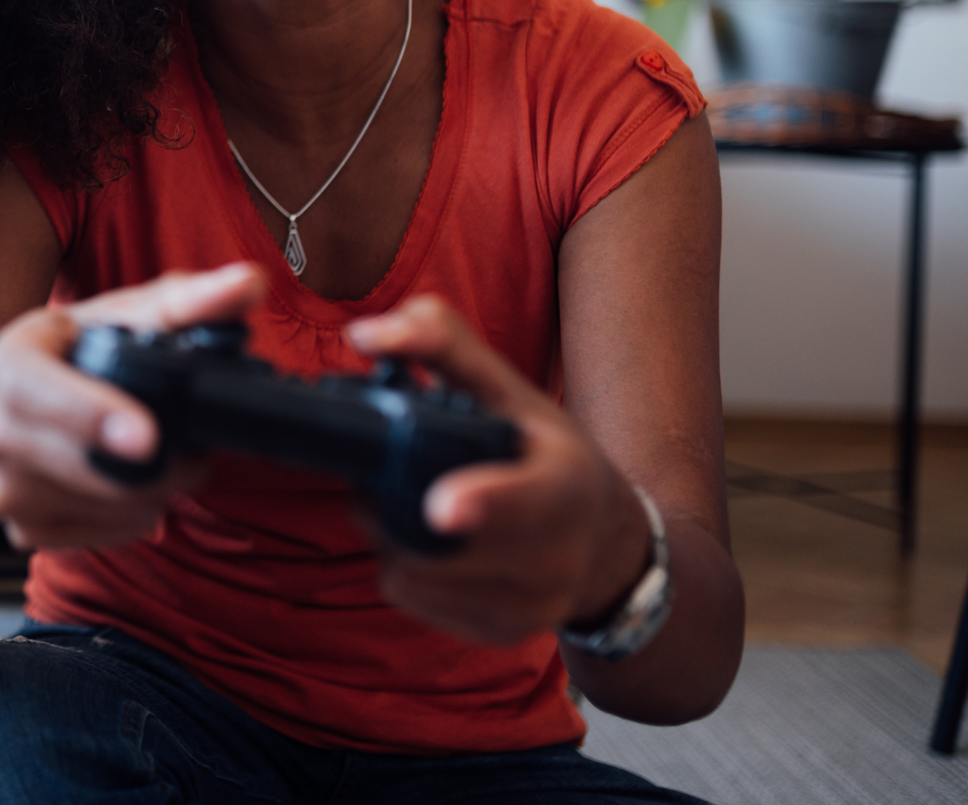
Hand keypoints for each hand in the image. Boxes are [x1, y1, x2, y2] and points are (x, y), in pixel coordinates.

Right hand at [0, 264, 264, 549]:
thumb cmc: (63, 355)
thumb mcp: (112, 316)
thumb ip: (186, 300)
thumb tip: (250, 283)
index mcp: (11, 364)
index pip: (41, 393)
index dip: (95, 416)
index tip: (148, 438)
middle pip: (93, 469)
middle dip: (165, 464)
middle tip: (196, 445)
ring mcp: (5, 489)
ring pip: (112, 507)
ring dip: (158, 489)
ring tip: (166, 457)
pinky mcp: (25, 531)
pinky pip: (108, 534)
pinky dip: (138, 513)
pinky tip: (135, 483)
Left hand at [346, 296, 653, 643]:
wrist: (602, 538)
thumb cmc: (542, 450)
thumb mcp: (506, 386)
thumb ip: (440, 342)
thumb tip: (365, 335)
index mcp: (568, 484)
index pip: (528, 502)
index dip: (483, 504)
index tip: (442, 507)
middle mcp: (558, 555)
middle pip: (444, 546)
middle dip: (392, 507)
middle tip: (377, 474)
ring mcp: (533, 605)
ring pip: (416, 576)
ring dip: (388, 538)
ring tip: (400, 502)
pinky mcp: (502, 633)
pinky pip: (415, 602)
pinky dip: (401, 570)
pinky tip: (421, 543)